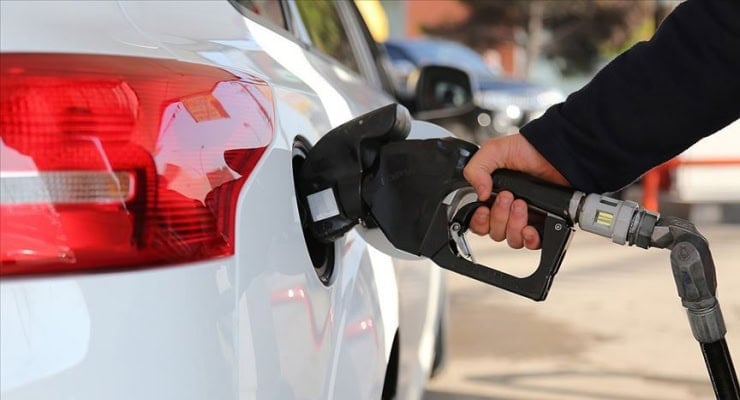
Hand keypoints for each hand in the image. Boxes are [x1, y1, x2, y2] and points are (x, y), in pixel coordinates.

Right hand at [462, 133, 568, 249]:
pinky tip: (530, 228)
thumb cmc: (528, 149)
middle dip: (499, 216)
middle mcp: (507, 210)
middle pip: (495, 232)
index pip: (479, 222)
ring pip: (512, 239)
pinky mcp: (543, 224)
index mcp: (493, 196)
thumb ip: (476, 170)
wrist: (556, 152)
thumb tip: (479, 193)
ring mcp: (525, 218)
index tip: (484, 209)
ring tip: (522, 204)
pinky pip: (532, 243)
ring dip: (514, 225)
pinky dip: (529, 239)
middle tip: (508, 197)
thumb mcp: (493, 151)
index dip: (479, 221)